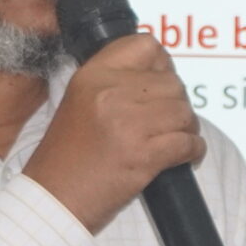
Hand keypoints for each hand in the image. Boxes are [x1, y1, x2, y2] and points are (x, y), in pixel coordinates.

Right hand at [22, 33, 204, 233]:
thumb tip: (159, 78)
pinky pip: (188, 142)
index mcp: (92, 76)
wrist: (53, 200)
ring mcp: (129, 123)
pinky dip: (193, 150)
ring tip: (174, 141)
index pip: (145, 45)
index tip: (160, 85)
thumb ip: (113, 85)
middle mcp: (111, 92)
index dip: (162, 64)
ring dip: (187, 128)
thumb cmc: (65, 159)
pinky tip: (184, 157)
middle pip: (173, 82)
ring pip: (184, 112)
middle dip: (177, 104)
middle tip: (167, 123)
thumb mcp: (78, 103)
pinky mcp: (144, 154)